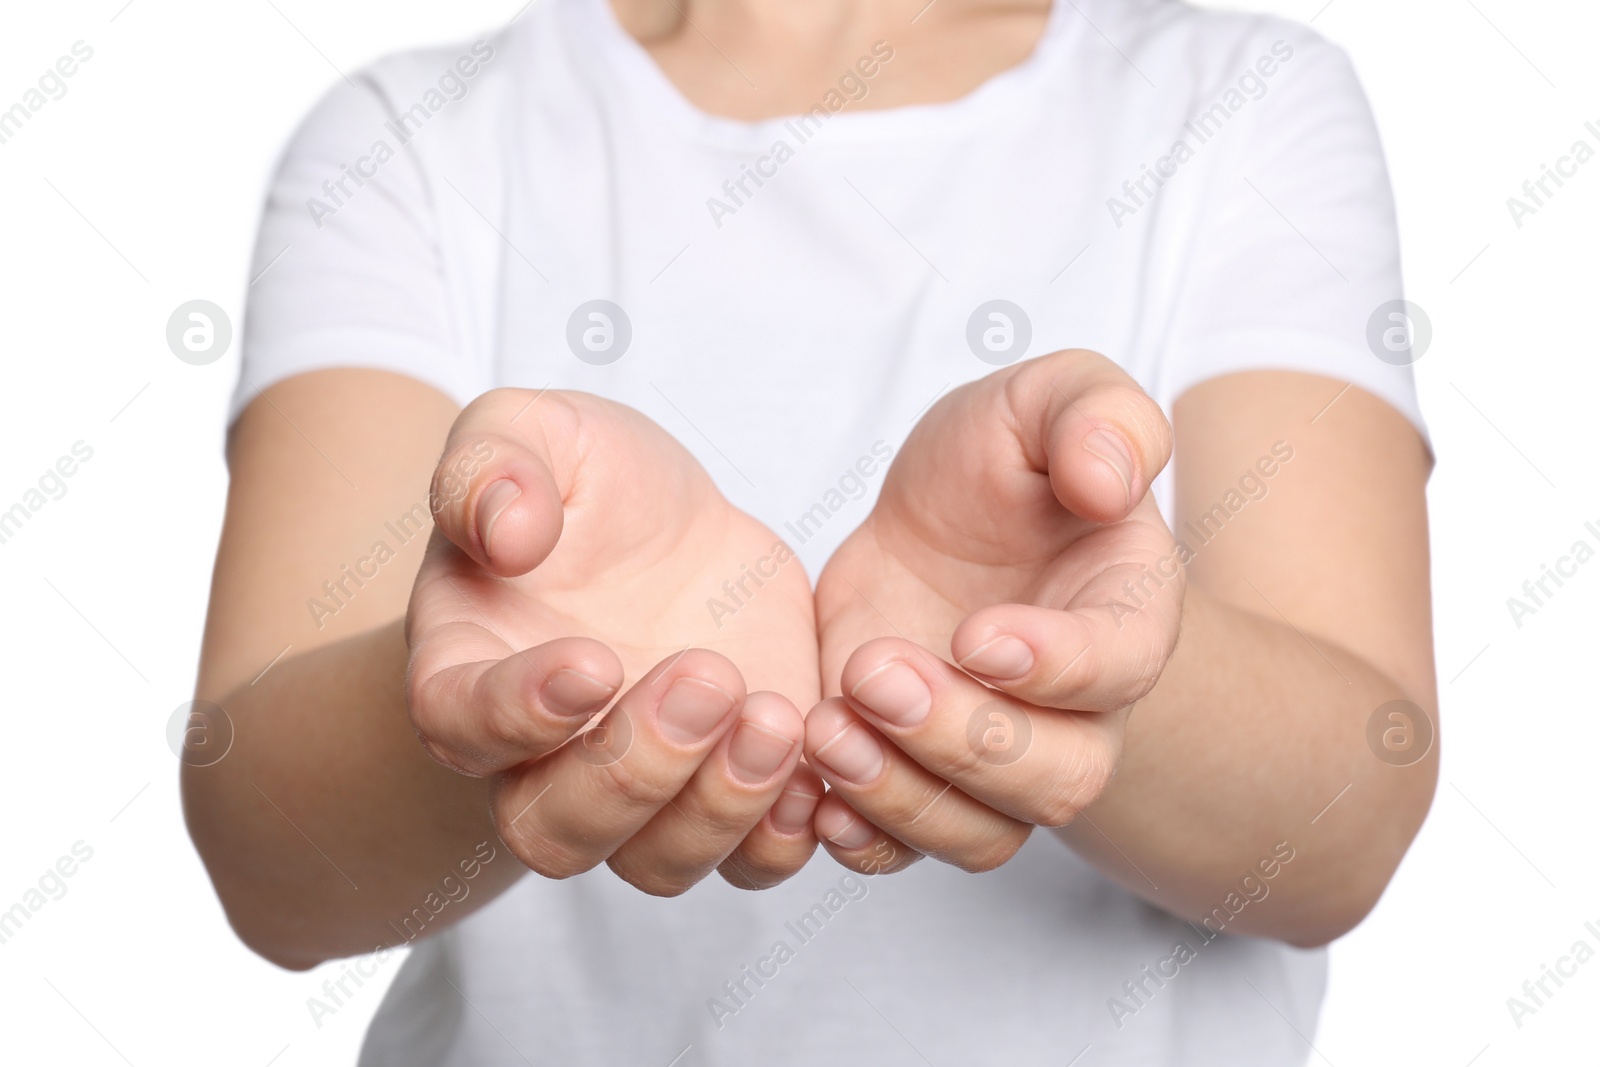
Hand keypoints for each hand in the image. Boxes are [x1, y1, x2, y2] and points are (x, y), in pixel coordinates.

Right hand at [406, 389, 823, 893]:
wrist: (669, 530)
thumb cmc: (583, 490)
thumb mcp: (531, 433)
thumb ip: (493, 466)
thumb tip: (505, 532)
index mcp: (470, 670)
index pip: (461, 726)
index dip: (518, 712)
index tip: (594, 661)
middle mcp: (543, 760)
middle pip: (556, 829)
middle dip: (635, 769)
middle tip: (708, 676)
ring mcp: (643, 790)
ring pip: (656, 863)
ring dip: (716, 809)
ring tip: (776, 717)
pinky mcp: (730, 791)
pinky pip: (749, 862)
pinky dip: (782, 837)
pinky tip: (818, 766)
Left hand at [806, 351, 1181, 873]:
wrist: (945, 521)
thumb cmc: (1009, 465)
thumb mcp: (1055, 398)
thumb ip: (1100, 417)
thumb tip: (1111, 482)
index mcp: (1125, 613)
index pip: (1119, 666)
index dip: (1056, 666)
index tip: (977, 634)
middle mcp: (1078, 712)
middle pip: (1054, 777)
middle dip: (962, 739)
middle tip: (874, 672)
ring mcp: (999, 758)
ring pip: (982, 832)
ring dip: (901, 795)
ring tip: (825, 728)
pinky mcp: (919, 774)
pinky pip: (909, 848)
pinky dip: (862, 837)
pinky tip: (809, 791)